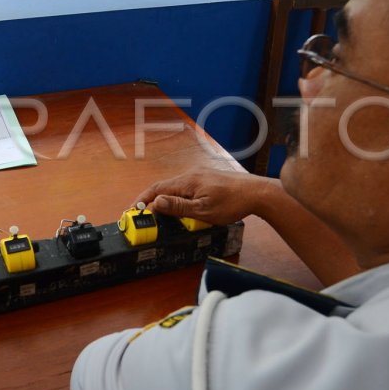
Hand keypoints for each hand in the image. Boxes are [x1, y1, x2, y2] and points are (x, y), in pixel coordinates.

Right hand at [136, 170, 272, 225]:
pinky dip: (177, 197)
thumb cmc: (232, 203)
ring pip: (176, 187)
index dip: (142, 200)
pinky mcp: (208, 179)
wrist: (257, 193)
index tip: (132, 211)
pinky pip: (186, 187)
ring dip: (165, 199)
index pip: (157, 189)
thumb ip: (178, 207)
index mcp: (186, 181)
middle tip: (142, 215)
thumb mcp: (203, 211)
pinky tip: (180, 206)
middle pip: (164, 187)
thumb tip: (156, 203)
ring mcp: (200, 175)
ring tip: (158, 214)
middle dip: (151, 200)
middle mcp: (191, 174)